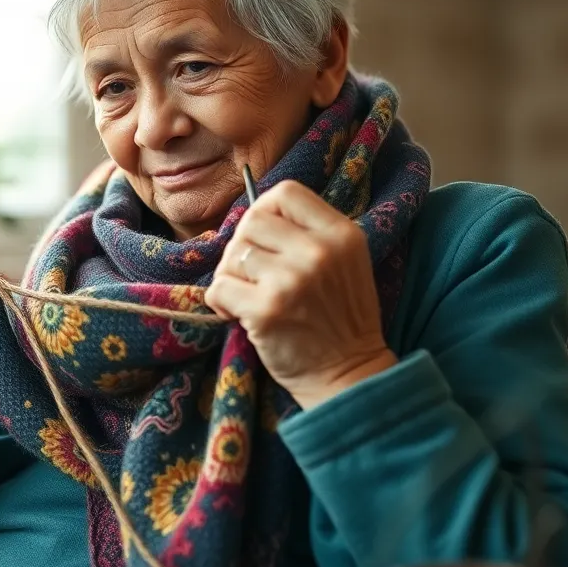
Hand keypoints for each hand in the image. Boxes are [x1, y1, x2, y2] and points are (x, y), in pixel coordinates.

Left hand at [204, 181, 397, 408]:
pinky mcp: (265, 310)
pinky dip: (221, 302)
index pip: (286, 192)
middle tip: (252, 274)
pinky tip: (239, 315)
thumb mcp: (344, 262)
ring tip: (249, 296)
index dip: (264, 208)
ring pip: (233, 254)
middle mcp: (318, 252)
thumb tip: (252, 214)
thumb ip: (308, 233)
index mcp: (341, 234)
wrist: (349, 374)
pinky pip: (219, 287)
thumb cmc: (340, 317)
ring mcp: (291, 281)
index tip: (263, 235)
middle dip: (243, 245)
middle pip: (253, 220)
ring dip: (231, 276)